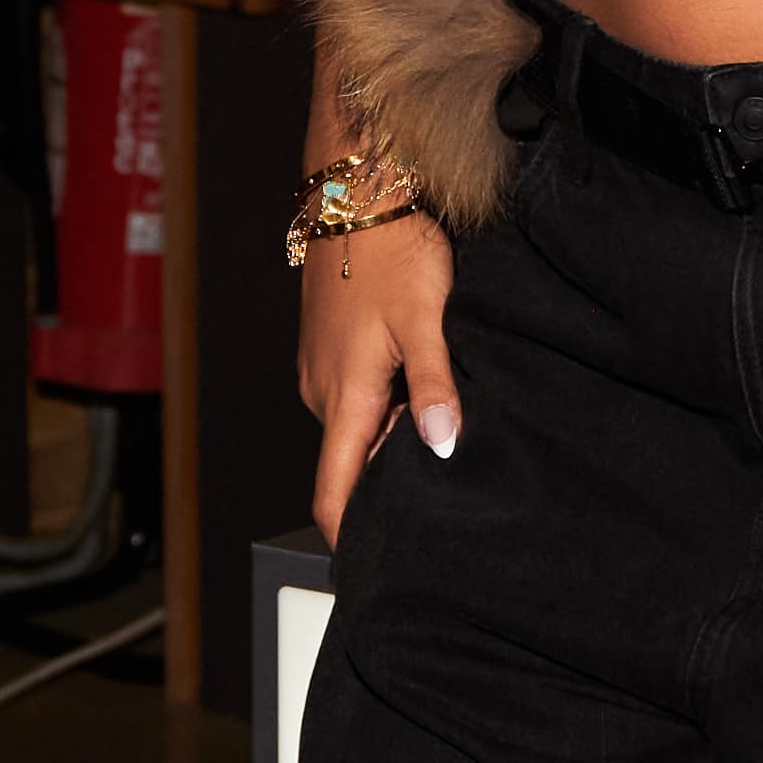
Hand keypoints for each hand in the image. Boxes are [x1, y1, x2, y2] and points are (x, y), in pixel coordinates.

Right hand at [300, 206, 459, 543]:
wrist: (354, 192)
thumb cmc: (389, 252)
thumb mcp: (425, 320)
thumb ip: (434, 387)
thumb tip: (441, 450)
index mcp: (344, 396)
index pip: (333, 490)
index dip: (345, 536)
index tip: (366, 569)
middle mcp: (322, 390)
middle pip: (350, 461)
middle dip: (385, 482)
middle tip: (437, 493)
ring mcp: (321, 368)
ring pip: (355, 425)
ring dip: (389, 435)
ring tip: (438, 431)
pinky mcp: (328, 347)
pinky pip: (354, 396)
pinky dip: (383, 405)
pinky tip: (419, 387)